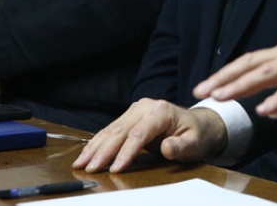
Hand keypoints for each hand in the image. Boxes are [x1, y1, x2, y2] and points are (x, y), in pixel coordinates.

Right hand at [72, 99, 227, 173]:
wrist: (196, 124)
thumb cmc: (195, 134)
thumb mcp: (195, 143)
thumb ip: (181, 146)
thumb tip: (166, 147)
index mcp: (160, 111)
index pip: (139, 133)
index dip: (126, 152)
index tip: (115, 168)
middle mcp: (145, 107)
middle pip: (120, 131)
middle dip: (103, 151)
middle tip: (90, 168)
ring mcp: (135, 110)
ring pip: (111, 130)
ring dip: (95, 147)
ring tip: (80, 163)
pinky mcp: (129, 117)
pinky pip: (111, 130)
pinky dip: (98, 143)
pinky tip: (87, 154)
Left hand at [193, 30, 276, 118]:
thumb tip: (270, 111)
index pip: (252, 62)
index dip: (228, 74)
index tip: (208, 86)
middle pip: (252, 63)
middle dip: (225, 77)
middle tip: (202, 90)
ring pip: (268, 71)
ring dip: (242, 84)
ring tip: (222, 96)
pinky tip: (264, 108)